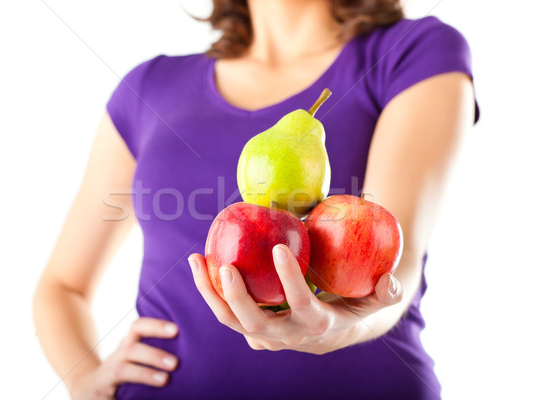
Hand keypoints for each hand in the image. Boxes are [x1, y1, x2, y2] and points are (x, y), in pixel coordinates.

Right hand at [69, 318, 178, 399]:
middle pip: (131, 349)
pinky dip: (126, 398)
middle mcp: (116, 357)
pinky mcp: (101, 393)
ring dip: (144, 374)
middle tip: (175, 363)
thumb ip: (155, 352)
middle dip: (153, 354)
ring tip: (165, 380)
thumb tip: (194, 353)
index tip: (176, 329)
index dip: (156, 325)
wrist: (88, 390)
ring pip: (122, 370)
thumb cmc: (125, 372)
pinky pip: (113, 394)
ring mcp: (106, 375)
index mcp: (128, 345)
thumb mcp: (136, 358)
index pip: (138, 327)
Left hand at [188, 244, 402, 354]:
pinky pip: (228, 313)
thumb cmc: (356, 307)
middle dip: (236, 297)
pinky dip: (211, 292)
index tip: (280, 247)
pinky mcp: (253, 330)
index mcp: (317, 325)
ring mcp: (266, 336)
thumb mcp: (376, 302)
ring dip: (210, 293)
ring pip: (231, 320)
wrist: (338, 332)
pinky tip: (200, 264)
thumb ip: (386, 292)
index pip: (301, 304)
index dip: (290, 280)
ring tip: (195, 259)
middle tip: (225, 265)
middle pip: (254, 323)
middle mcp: (287, 336)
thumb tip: (389, 280)